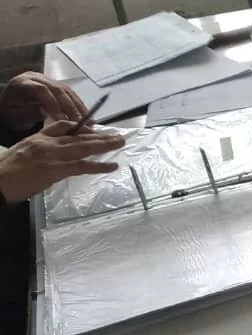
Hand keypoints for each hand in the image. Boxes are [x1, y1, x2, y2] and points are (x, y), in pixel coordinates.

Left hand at [0, 71, 88, 132]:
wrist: (10, 106)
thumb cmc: (13, 113)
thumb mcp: (18, 116)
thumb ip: (36, 116)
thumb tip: (59, 121)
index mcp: (22, 84)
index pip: (41, 90)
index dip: (53, 104)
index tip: (62, 120)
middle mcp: (36, 78)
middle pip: (57, 89)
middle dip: (71, 107)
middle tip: (80, 123)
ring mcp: (47, 80)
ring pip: (66, 91)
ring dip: (79, 106)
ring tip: (88, 121)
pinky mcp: (55, 85)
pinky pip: (70, 93)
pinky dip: (78, 104)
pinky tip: (86, 115)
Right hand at [0, 121, 124, 202]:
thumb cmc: (9, 169)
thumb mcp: (24, 150)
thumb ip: (42, 146)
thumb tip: (58, 150)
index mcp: (39, 137)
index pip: (62, 126)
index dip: (81, 127)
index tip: (95, 130)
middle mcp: (48, 144)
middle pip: (79, 136)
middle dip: (99, 135)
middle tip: (117, 135)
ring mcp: (53, 156)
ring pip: (83, 147)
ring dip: (104, 145)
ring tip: (119, 143)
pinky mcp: (56, 170)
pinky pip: (82, 166)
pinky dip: (98, 166)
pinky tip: (111, 166)